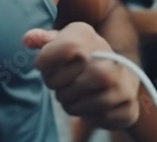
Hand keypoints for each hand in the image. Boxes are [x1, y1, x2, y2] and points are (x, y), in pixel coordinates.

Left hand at [23, 23, 138, 129]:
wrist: (120, 77)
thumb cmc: (82, 59)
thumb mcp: (62, 42)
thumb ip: (43, 40)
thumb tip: (27, 40)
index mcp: (90, 37)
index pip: (69, 47)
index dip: (47, 59)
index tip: (41, 64)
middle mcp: (112, 59)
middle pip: (70, 80)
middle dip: (56, 86)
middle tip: (58, 83)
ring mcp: (123, 85)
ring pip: (81, 103)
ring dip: (69, 102)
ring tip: (70, 95)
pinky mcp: (128, 108)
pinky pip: (97, 118)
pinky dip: (87, 115)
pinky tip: (88, 105)